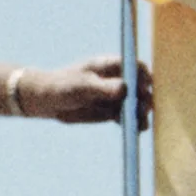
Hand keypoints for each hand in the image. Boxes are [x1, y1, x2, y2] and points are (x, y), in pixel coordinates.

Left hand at [23, 56, 152, 128]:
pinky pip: (126, 117)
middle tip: (146, 108)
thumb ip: (103, 88)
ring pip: (134, 104)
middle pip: (139, 86)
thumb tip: (125, 89)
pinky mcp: (111, 111)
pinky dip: (133, 123)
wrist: (49, 100)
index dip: (143, 75)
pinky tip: (138, 129)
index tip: (144, 87)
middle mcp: (117, 79)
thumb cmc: (64, 85)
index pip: (135, 66)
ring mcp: (115, 96)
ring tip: (143, 124)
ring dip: (140, 113)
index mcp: (111, 65)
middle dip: (144, 97)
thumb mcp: (83, 86)